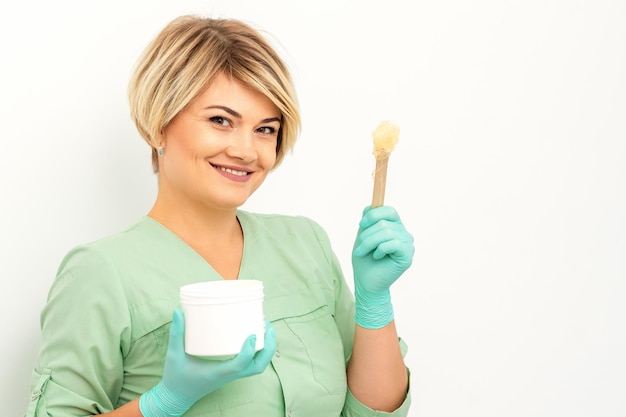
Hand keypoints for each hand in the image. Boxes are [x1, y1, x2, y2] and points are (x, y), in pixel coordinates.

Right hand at [139, 309, 275, 416]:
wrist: (176, 396)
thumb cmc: (176, 377)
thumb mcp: (173, 355)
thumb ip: (176, 334)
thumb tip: (177, 311)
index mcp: (218, 372)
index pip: (240, 364)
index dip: (249, 350)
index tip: (253, 333)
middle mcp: (229, 374)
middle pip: (258, 366)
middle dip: (268, 347)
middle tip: (267, 325)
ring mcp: (232, 374)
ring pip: (257, 366)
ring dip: (266, 349)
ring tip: (266, 328)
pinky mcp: (230, 372)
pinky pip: (251, 363)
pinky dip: (258, 351)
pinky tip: (256, 336)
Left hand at [352, 206, 413, 328]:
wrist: (366, 283)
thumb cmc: (365, 261)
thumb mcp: (363, 237)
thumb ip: (368, 222)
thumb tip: (370, 206)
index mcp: (395, 227)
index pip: (390, 211)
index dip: (374, 215)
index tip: (361, 225)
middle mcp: (404, 234)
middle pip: (384, 223)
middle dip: (367, 235)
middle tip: (359, 248)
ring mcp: (407, 245)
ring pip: (387, 233)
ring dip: (369, 243)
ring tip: (363, 253)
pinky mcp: (407, 256)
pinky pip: (393, 244)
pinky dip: (380, 250)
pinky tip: (377, 257)